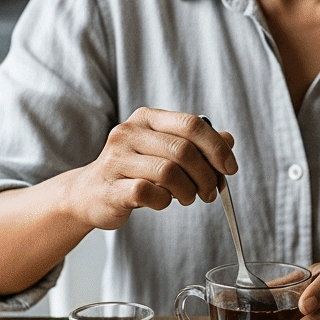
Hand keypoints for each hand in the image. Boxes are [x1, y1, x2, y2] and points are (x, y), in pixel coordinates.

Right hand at [67, 108, 236, 229]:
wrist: (89, 193)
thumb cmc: (133, 171)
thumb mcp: (164, 151)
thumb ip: (195, 144)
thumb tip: (228, 139)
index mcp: (147, 118)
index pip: (192, 124)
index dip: (217, 147)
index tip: (230, 168)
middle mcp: (129, 133)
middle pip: (183, 150)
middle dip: (206, 175)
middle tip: (209, 192)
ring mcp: (116, 159)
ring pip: (168, 172)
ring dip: (188, 191)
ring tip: (187, 198)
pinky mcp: (111, 187)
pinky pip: (148, 193)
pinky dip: (163, 201)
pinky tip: (161, 201)